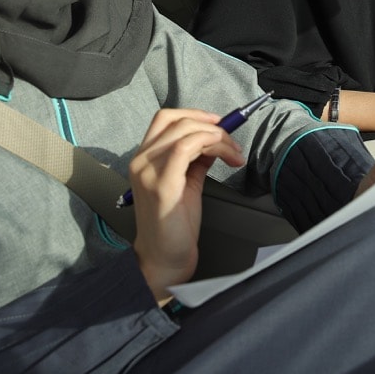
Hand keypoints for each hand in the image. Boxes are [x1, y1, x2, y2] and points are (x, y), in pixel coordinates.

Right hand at [128, 109, 245, 302]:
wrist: (165, 259)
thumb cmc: (174, 226)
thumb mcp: (187, 184)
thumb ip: (196, 161)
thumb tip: (213, 142)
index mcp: (144, 159)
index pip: (165, 119)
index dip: (194, 114)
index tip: (219, 124)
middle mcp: (141, 161)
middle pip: (175, 120)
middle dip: (210, 124)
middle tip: (231, 140)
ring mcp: (148, 171)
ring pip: (185, 131)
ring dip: (217, 136)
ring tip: (234, 153)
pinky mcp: (162, 184)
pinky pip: (187, 148)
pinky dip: (212, 145)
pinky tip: (226, 157)